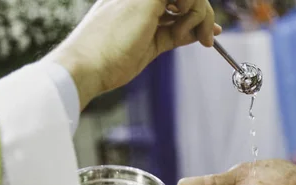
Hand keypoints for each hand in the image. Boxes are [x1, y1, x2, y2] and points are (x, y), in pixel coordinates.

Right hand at [46, 0, 221, 108]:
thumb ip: (173, 35)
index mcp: (134, 2)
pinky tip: (187, 29)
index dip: (196, 12)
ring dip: (200, 14)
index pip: (174, 1)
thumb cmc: (108, 62)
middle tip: (208, 39)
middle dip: (203, 14)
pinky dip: (194, 10)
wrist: (86, 67)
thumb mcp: (150, 46)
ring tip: (197, 38)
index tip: (209, 32)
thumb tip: (198, 33)